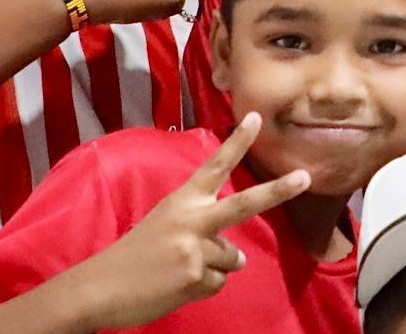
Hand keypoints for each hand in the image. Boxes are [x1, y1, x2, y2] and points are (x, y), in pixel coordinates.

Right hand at [62, 114, 309, 326]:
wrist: (99, 288)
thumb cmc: (132, 257)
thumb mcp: (164, 229)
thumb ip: (203, 233)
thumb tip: (238, 256)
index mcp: (180, 201)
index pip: (213, 167)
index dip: (236, 143)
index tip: (255, 118)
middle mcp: (192, 220)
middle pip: (244, 203)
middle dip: (278, 190)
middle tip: (305, 177)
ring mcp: (196, 248)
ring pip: (232, 258)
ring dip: (213, 268)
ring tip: (177, 271)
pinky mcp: (197, 276)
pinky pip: (217, 282)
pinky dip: (202, 287)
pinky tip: (176, 286)